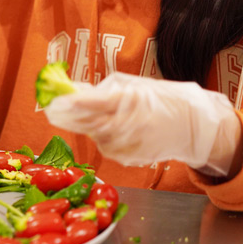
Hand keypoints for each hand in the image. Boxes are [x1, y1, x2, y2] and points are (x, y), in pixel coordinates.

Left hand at [44, 72, 241, 176]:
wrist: (191, 125)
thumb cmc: (159, 99)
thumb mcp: (131, 85)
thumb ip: (100, 90)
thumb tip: (70, 89)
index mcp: (128, 101)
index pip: (90, 104)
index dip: (68, 103)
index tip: (51, 100)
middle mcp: (128, 125)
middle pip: (85, 124)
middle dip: (66, 117)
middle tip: (52, 109)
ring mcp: (129, 144)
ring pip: (93, 137)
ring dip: (88, 127)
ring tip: (103, 116)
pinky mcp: (129, 158)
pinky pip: (105, 147)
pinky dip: (103, 138)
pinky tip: (116, 130)